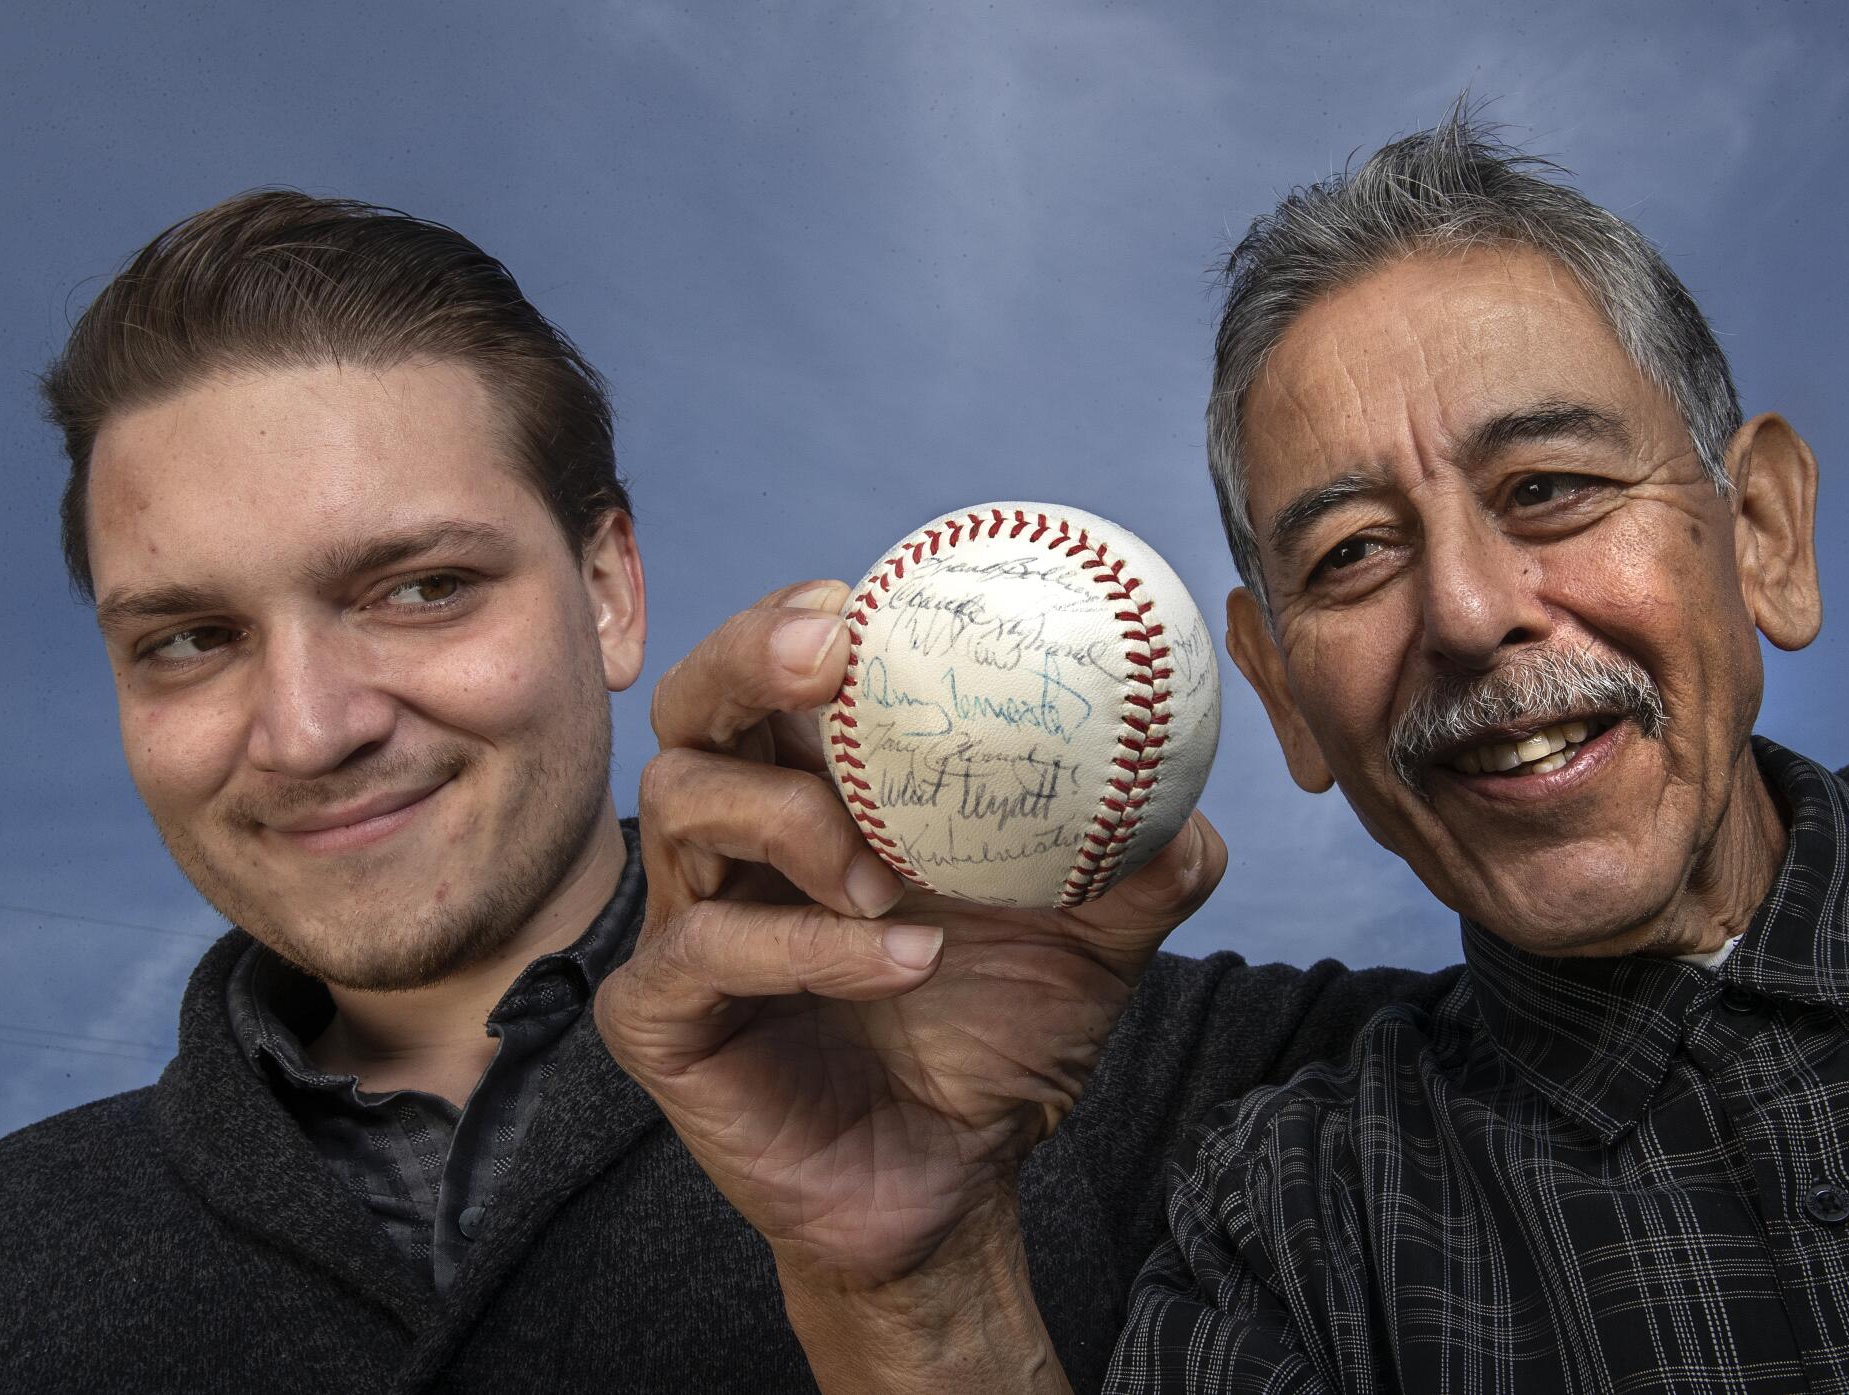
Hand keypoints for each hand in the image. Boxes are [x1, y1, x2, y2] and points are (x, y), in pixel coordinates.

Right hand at [593, 579, 1224, 1382]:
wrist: (953, 1184)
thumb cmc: (999, 1039)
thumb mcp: (1091, 942)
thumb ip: (1136, 867)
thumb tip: (1188, 803)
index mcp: (816, 793)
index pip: (778, 674)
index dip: (801, 619)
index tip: (863, 595)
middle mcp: (737, 843)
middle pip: (691, 706)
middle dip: (747, 658)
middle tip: (828, 656)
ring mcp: (688, 924)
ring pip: (683, 807)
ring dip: (791, 820)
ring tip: (886, 875)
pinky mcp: (660, 1018)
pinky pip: (702, 951)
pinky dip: (804, 945)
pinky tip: (904, 961)